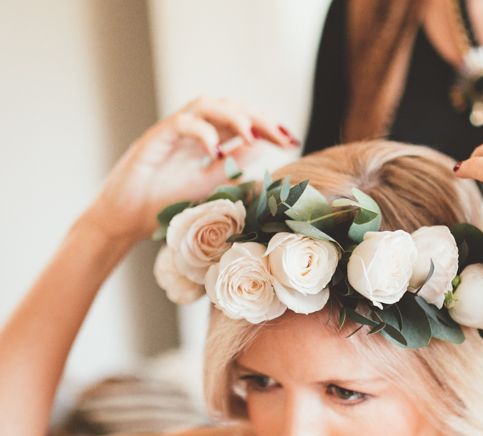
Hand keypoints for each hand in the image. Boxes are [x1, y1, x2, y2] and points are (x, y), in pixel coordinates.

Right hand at [85, 97, 297, 242]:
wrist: (127, 219)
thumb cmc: (165, 204)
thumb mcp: (210, 184)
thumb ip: (233, 165)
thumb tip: (264, 148)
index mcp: (207, 140)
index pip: (242, 123)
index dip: (268, 127)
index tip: (292, 140)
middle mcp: (192, 130)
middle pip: (229, 108)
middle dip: (259, 118)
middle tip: (283, 135)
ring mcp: (173, 131)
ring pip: (206, 105)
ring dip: (234, 117)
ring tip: (253, 136)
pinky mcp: (155, 138)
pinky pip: (182, 123)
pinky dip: (202, 132)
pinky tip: (216, 151)